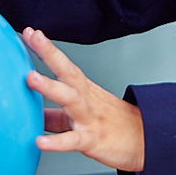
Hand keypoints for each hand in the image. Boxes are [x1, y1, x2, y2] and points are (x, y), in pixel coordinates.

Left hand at [22, 27, 144, 172]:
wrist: (146, 141)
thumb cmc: (113, 125)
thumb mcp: (81, 115)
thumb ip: (53, 115)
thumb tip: (30, 113)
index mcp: (83, 90)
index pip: (63, 64)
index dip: (46, 49)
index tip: (29, 32)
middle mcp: (85, 98)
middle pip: (68, 71)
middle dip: (50, 53)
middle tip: (34, 37)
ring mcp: (89, 117)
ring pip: (70, 98)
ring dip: (50, 86)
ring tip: (31, 78)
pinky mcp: (92, 139)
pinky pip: (73, 140)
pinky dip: (57, 142)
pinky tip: (40, 141)